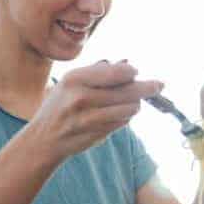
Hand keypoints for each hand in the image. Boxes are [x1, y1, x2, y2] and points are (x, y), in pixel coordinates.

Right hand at [33, 60, 162, 157]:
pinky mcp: (97, 134)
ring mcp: (90, 119)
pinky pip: (124, 122)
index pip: (116, 72)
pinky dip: (126, 116)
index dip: (131, 72)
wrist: (43, 139)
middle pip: (129, 91)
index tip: (136, 72)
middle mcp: (82, 98)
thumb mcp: (71, 82)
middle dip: (148, 87)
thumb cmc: (60, 105)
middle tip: (160, 85)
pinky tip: (120, 113)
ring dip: (136, 103)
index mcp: (75, 79)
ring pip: (130, 108)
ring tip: (131, 101)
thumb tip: (127, 64)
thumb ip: (98, 72)